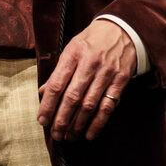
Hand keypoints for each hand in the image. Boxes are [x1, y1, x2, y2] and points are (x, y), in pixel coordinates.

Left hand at [37, 20, 136, 141]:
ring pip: (89, 105)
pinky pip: (108, 106)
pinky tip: (90, 134)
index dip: (48, 105)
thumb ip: (59, 71)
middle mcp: (90, 63)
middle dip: (62, 120)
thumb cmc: (93, 40)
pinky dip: (98, 123)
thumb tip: (42, 92)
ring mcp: (107, 73)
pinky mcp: (121, 80)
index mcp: (74, 54)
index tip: (42, 120)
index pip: (57, 84)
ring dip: (78, 125)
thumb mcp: (72, 48)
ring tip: (69, 137)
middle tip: (55, 135)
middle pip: (72, 97)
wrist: (123, 29)